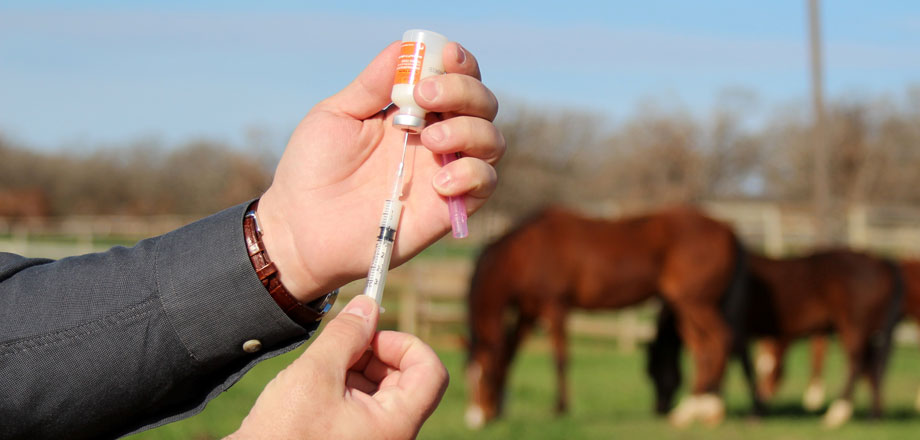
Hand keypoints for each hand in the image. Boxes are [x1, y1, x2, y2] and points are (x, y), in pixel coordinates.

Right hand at [228, 295, 448, 438]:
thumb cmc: (283, 434)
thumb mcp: (314, 374)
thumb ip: (346, 335)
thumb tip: (367, 305)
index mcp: (396, 424)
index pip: (431, 372)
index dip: (404, 344)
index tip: (371, 335)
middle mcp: (392, 435)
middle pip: (406, 378)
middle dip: (376, 353)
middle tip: (341, 345)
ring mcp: (374, 438)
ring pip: (383, 389)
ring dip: (357, 368)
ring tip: (322, 369)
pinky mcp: (354, 439)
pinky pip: (364, 405)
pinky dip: (346, 385)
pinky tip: (316, 385)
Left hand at [257, 40, 503, 300]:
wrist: (302, 229)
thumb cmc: (313, 170)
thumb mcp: (337, 115)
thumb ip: (372, 84)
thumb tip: (405, 47)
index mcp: (413, 111)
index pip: (455, 78)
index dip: (459, 63)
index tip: (444, 55)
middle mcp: (436, 138)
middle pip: (482, 104)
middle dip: (463, 91)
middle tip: (425, 97)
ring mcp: (445, 172)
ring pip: (492, 141)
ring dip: (469, 130)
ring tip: (430, 139)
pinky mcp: (449, 209)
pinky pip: (486, 184)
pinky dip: (473, 174)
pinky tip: (440, 180)